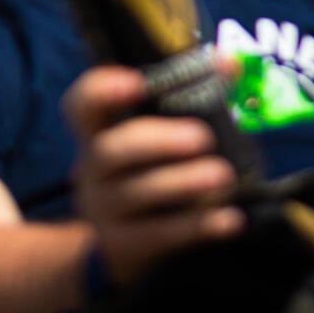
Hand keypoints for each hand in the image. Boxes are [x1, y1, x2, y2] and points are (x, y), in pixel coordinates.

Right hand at [64, 64, 244, 288]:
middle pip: (109, 150)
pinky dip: (196, 226)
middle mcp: (93, 170)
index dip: (101, 90)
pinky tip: (230, 220)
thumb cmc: (147, 178)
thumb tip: (232, 62)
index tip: (136, 81)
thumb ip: (189, 104)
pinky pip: (158, 235)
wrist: (113, 250)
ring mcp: (103, 209)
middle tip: (202, 137)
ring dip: (182, 182)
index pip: (81, 106)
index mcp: (98, 136)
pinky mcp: (123, 246)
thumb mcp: (157, 143)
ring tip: (222, 176)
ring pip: (135, 193)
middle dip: (156, 141)